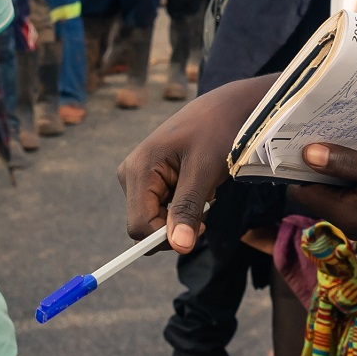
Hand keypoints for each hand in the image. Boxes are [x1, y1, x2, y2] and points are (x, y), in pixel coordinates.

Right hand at [120, 73, 275, 251]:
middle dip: (176, 224)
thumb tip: (179, 247)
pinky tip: (198, 184)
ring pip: (157, 219)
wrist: (224, 108)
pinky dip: (184, 204)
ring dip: (183, 214)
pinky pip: (163, 208)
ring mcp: (140, 176)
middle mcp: (132, 174)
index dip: (166, 237)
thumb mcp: (204, 171)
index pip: (140, 226)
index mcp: (138, 170)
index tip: (200, 227)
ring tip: (203, 189)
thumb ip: (188, 208)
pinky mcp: (151, 178)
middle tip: (205, 206)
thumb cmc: (215, 132)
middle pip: (146, 225)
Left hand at [289, 143, 356, 279]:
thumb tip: (305, 154)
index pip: (302, 191)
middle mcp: (351, 222)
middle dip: (318, 161)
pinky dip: (356, 170)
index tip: (297, 135)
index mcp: (346, 215)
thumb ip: (343, 163)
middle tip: (318, 126)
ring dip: (339, 164)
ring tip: (339, 131)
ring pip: (340, 187)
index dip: (296, 165)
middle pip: (319, 189)